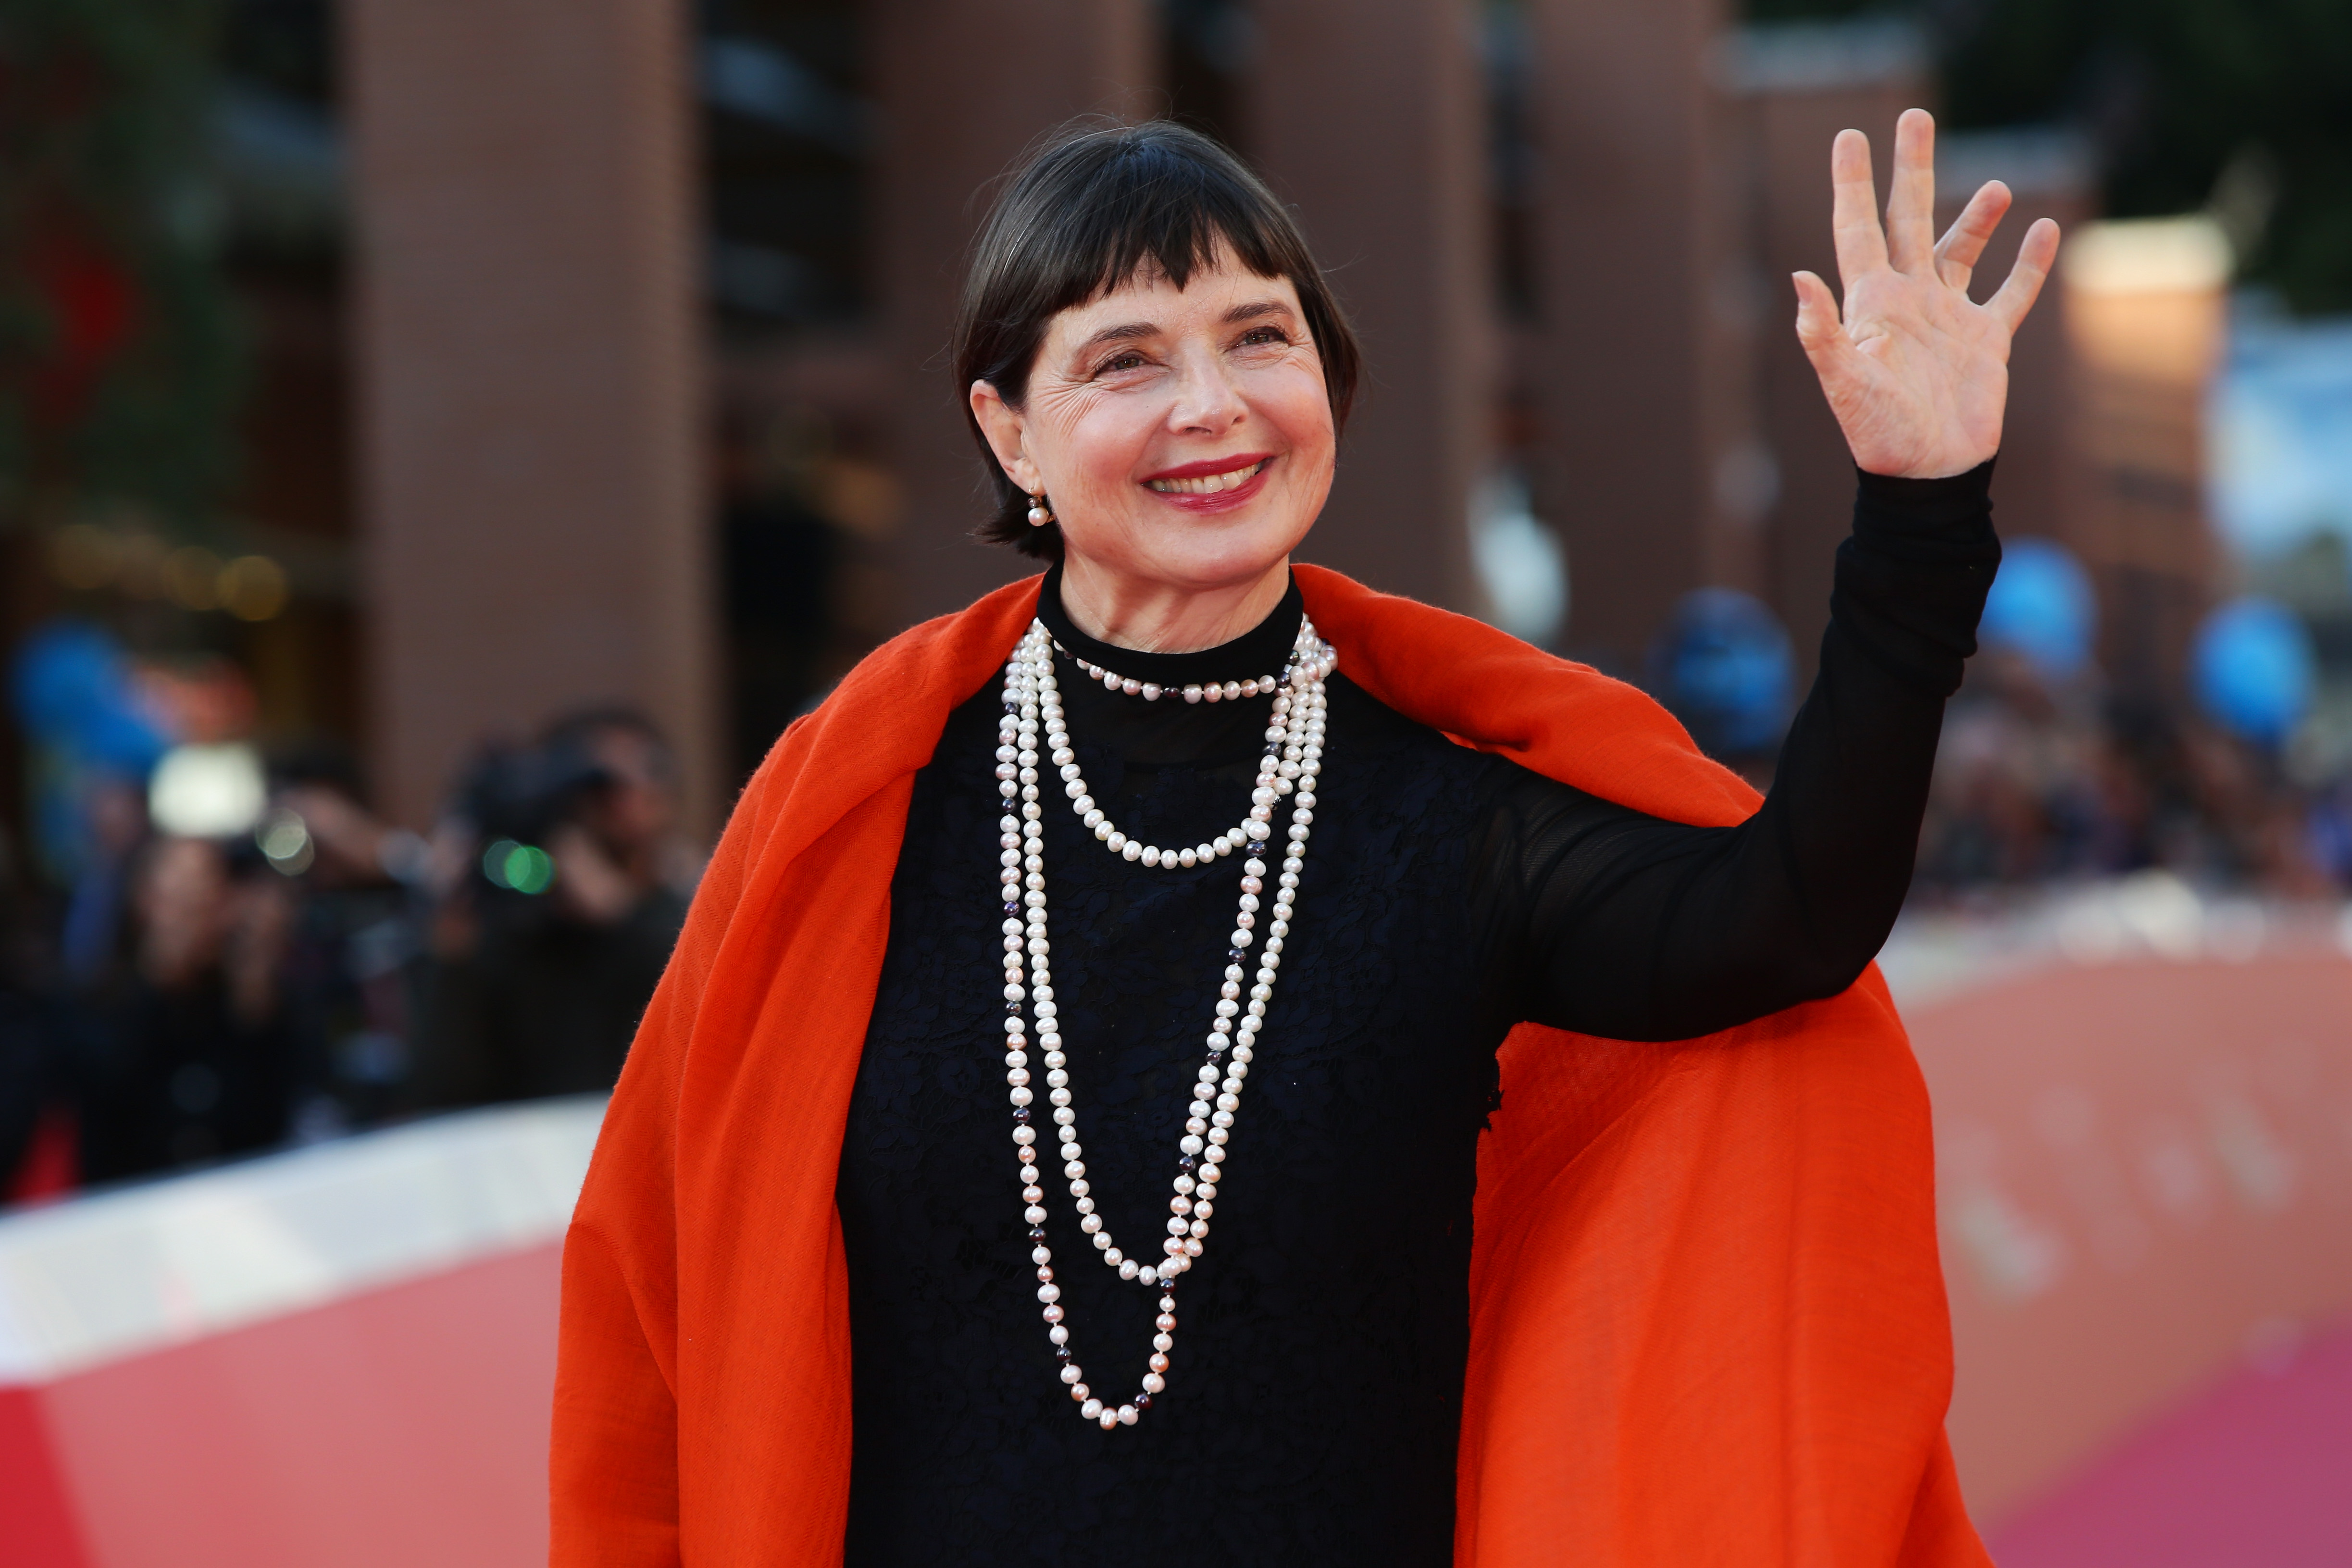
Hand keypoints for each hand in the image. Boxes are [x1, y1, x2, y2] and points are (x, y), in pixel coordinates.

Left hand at [1793, 108, 2060, 479]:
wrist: (1928, 475)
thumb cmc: (1880, 435)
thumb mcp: (1845, 384)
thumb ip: (1821, 334)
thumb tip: (1799, 279)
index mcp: (1870, 304)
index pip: (1857, 229)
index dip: (1852, 184)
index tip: (1849, 137)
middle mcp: (1908, 301)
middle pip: (1906, 219)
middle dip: (1910, 169)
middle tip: (1914, 116)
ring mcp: (1948, 318)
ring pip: (1960, 249)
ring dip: (1974, 217)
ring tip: (1995, 186)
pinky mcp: (1985, 341)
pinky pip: (2011, 293)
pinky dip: (2029, 264)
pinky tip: (2042, 231)